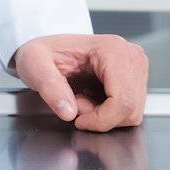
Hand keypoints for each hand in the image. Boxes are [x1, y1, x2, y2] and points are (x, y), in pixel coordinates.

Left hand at [9, 33, 147, 130]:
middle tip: (75, 103)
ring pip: (131, 113)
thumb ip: (48, 86)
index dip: (101, 119)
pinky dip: (109, 113)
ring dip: (105, 116)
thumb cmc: (42, 53)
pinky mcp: (135, 79)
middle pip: (130, 110)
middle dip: (101, 117)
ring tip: (81, 98)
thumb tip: (68, 111)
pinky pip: (130, 110)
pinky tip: (91, 98)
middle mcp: (130, 56)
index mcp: (112, 49)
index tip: (78, 119)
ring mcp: (136, 67)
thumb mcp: (33, 63)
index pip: (122, 100)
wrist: (47, 50)